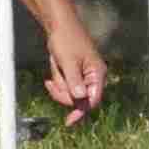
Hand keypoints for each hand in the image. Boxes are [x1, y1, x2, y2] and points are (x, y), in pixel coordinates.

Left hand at [40, 13, 110, 128]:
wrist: (59, 25)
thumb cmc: (66, 40)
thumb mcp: (68, 62)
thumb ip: (74, 81)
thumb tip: (80, 99)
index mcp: (97, 74)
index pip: (92, 100)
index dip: (81, 111)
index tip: (68, 122)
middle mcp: (93, 76)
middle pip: (79, 98)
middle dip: (63, 93)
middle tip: (50, 82)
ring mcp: (83, 75)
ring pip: (70, 92)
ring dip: (59, 84)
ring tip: (54, 67)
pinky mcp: (74, 72)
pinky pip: (65, 84)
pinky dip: (57, 79)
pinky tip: (53, 69)